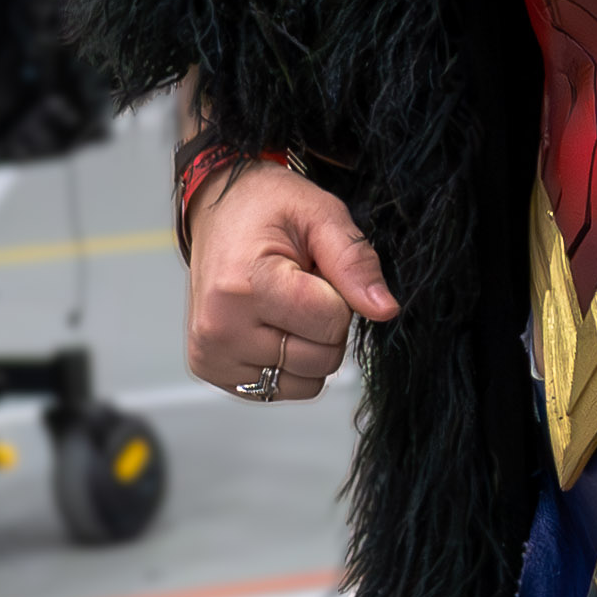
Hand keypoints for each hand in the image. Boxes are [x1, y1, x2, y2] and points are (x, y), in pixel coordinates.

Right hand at [185, 163, 398, 400]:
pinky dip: (287, 362)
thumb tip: (385, 309)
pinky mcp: (211, 370)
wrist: (218, 211)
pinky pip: (279, 388)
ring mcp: (212, 355)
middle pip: (322, 358)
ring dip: (309, 346)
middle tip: (301, 286)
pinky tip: (271, 324)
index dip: (341, 295)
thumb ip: (355, 262)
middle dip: (327, 324)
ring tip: (285, 305)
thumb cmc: (266, 208)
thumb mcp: (321, 214)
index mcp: (243, 286)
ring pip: (306, 382)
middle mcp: (220, 329)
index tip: (316, 271)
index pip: (331, 322)